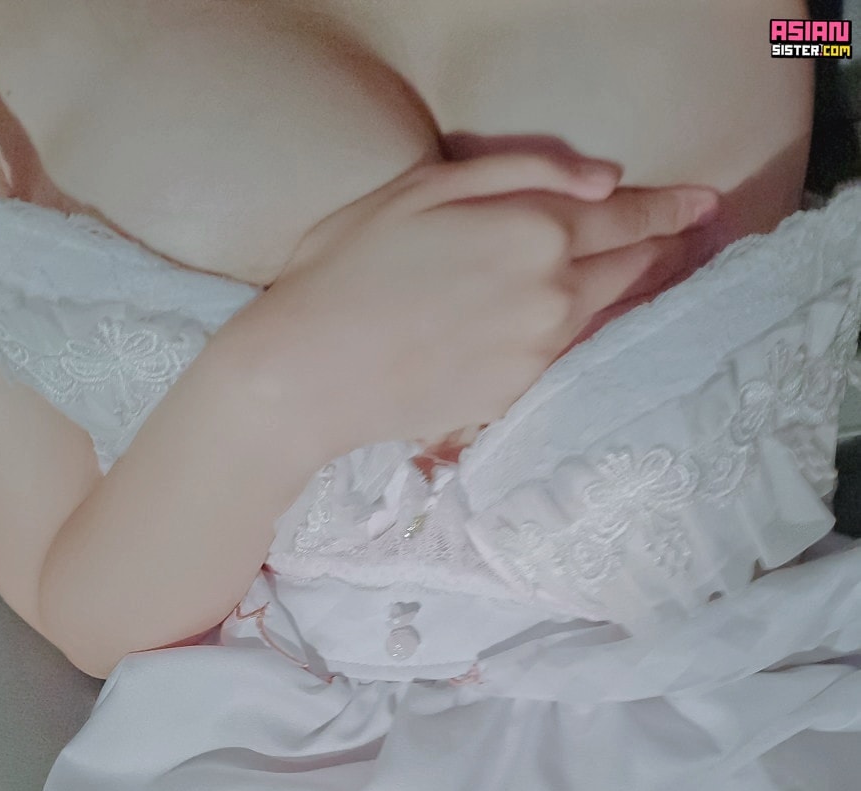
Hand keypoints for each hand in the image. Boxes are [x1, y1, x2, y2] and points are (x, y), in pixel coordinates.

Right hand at [260, 152, 718, 446]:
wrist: (309, 375)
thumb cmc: (348, 268)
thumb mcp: (423, 187)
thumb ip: (523, 172)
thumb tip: (601, 180)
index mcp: (536, 231)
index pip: (628, 216)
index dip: (671, 207)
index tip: (704, 204)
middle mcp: (554, 295)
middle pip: (629, 268)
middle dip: (662, 249)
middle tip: (688, 239)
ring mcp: (539, 353)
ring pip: (604, 315)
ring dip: (630, 292)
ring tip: (647, 276)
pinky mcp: (516, 395)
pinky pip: (564, 354)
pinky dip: (580, 333)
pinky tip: (572, 324)